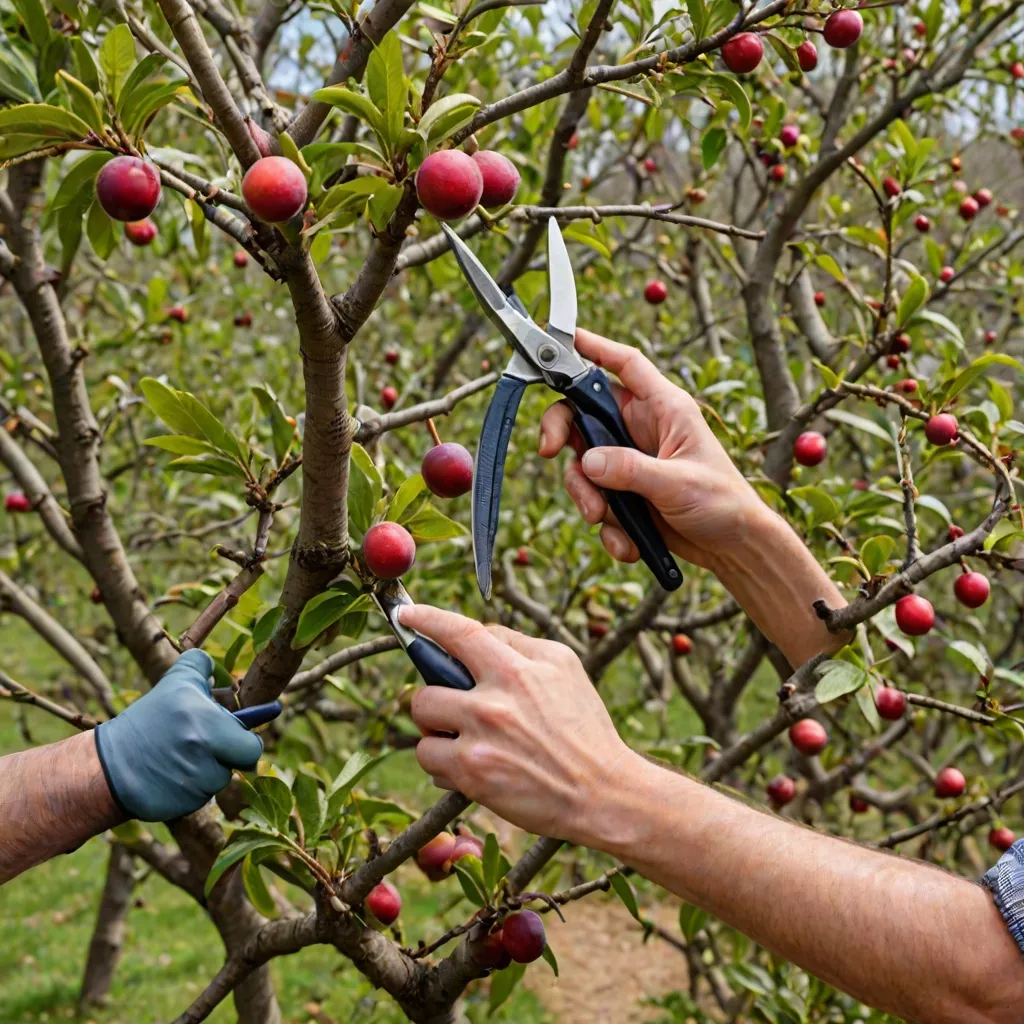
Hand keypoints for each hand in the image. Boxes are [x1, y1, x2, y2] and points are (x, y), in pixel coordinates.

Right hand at [94, 650, 263, 821]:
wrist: (108, 767)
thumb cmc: (148, 721)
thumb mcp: (173, 683)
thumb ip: (199, 665)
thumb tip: (218, 666)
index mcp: (207, 722)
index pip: (251, 745)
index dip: (244, 740)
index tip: (231, 735)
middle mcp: (204, 753)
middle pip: (241, 763)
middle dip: (229, 754)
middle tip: (206, 746)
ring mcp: (195, 782)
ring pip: (221, 779)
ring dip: (208, 771)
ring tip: (179, 759)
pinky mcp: (184, 805)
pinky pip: (203, 797)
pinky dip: (191, 789)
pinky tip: (170, 778)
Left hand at [399, 604, 636, 842]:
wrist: (600, 791)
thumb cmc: (585, 727)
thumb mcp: (564, 667)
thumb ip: (519, 645)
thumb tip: (481, 635)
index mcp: (516, 670)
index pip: (459, 633)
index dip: (426, 619)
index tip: (408, 614)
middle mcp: (492, 705)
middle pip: (425, 690)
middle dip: (432, 698)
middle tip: (452, 707)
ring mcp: (478, 742)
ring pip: (423, 729)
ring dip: (435, 733)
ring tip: (465, 738)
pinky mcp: (472, 778)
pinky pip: (431, 763)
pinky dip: (444, 765)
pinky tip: (472, 766)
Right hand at [539, 328, 765, 571]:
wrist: (732, 548)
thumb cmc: (723, 503)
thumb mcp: (678, 482)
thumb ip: (631, 470)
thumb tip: (588, 462)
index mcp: (664, 409)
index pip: (625, 364)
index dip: (594, 346)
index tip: (561, 338)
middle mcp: (641, 429)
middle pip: (583, 412)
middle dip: (561, 432)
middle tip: (549, 450)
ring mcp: (629, 461)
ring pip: (582, 463)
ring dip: (585, 494)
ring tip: (602, 518)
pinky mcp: (624, 492)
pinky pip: (596, 499)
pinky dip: (606, 526)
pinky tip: (627, 543)